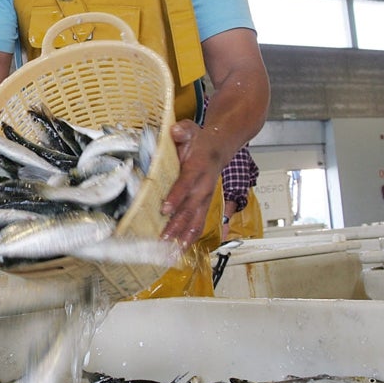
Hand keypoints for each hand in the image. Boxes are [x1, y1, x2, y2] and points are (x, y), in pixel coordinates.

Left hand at [159, 121, 219, 246]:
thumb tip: (175, 131)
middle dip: (177, 225)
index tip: (165, 208)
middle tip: (163, 238)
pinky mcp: (203, 207)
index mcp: (198, 169)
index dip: (176, 196)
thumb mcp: (191, 130)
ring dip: (183, 238)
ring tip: (171, 253)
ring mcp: (204, 200)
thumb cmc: (200, 141)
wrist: (220, 147)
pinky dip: (188, 240)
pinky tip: (177, 252)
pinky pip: (197, 226)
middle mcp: (203, 188)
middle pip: (190, 209)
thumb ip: (182, 131)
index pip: (186, 183)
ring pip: (195, 222)